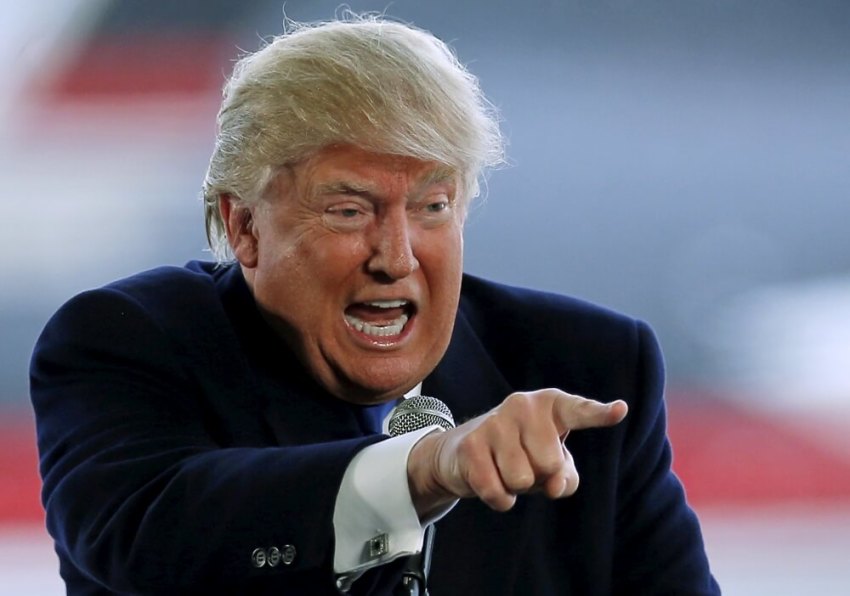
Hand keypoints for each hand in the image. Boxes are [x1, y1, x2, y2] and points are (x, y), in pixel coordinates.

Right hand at [407, 389, 627, 516]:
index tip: (621, 410)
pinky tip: (492, 482)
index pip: (579, 411)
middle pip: (549, 463)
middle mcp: (523, 405)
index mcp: (551, 405)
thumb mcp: (552, 465)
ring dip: (517, 487)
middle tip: (526, 464)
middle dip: (540, 476)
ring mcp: (495, 422)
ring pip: (522, 479)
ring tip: (507, 469)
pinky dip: (500, 499)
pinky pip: (497, 491)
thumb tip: (554, 485)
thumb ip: (566, 477)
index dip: (600, 414)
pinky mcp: (471, 445)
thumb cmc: (521, 455)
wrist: (464, 453)